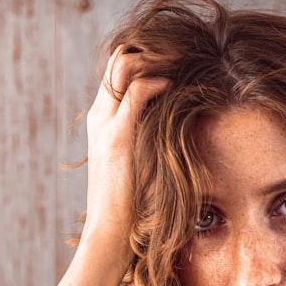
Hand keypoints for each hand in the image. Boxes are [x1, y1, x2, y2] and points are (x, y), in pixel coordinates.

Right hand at [82, 47, 170, 261]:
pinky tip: (175, 88)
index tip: (178, 65)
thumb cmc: (128, 207)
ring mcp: (106, 124)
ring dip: (156, 59)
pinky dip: (158, 81)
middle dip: (153, 52)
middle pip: (119, 60)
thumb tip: (178, 135)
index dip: (146, 61)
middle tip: (185, 58)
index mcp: (102, 122)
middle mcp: (100, 117)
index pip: (118, 72)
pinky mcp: (117, 136)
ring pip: (124, 65)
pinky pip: (136, 90)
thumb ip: (148, 146)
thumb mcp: (138, 167)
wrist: (108, 234)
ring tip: (182, 66)